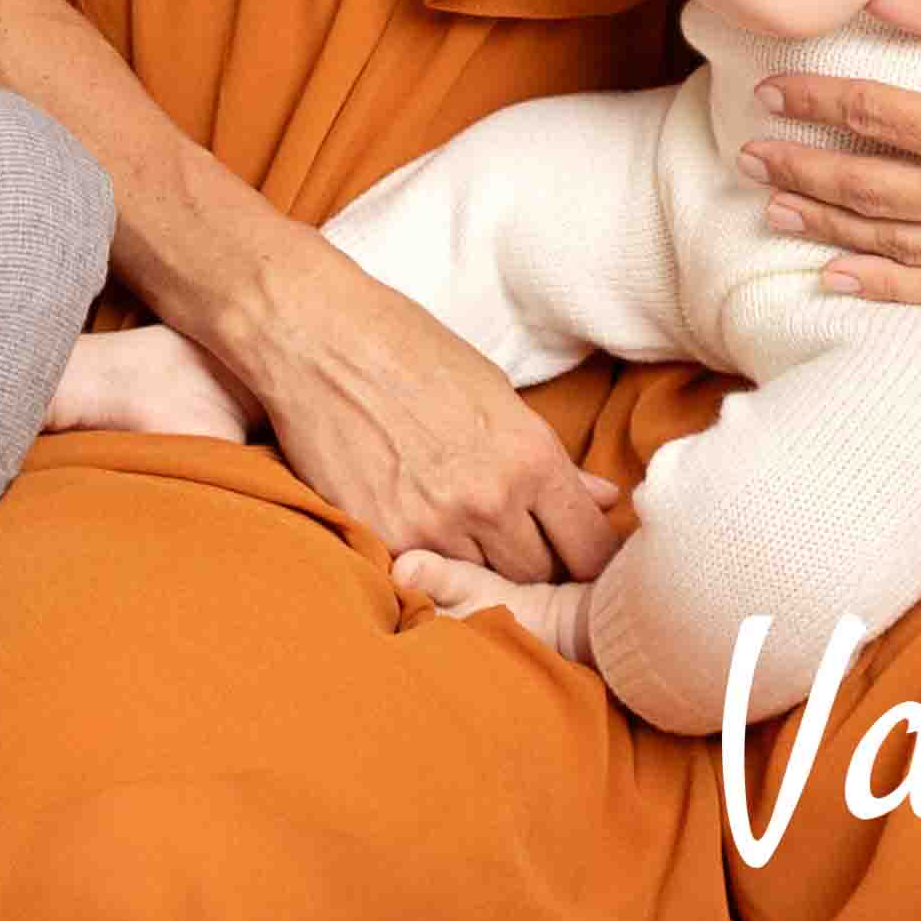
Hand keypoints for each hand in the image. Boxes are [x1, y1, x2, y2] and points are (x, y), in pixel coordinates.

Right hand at [209, 237, 632, 588]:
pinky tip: (422, 535)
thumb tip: (604, 499)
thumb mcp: (494, 392)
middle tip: (519, 545)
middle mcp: (489, 500)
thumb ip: (550, 459)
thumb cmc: (409, 349)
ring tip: (464, 535)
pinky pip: (425, 577)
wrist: (316, 336)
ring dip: (481, 569)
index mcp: (529, 457)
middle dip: (537, 566)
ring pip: (483, 584)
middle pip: (539, 576)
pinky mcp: (381, 537)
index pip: (589, 547)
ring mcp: (432, 525)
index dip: (591, 559)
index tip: (578, 555)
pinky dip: (430, 565)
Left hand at [740, 0, 920, 310]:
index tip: (769, 94)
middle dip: (802, 168)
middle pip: (868, 187)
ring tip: (776, 208)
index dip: (813, 104)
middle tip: (749, 155)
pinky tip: (839, 278)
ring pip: (896, 243)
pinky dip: (888, 287)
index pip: (871, 117)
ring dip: (829, 226)